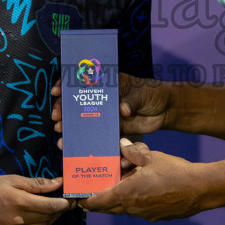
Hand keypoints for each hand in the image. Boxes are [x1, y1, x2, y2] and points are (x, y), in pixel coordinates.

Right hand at [0, 175, 72, 224]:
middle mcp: (18, 220)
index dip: (65, 204)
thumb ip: (36, 184)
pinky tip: (41, 220)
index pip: (51, 206)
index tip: (72, 199)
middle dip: (60, 211)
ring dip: (51, 220)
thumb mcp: (10, 180)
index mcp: (19, 202)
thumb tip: (57, 183)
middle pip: (48, 218)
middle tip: (67, 203)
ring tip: (55, 210)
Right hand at [52, 73, 170, 140]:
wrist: (166, 110)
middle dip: (64, 108)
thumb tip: (122, 109)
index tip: (58, 90)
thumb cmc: (153, 93)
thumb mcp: (142, 92)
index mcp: (108, 83)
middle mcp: (103, 97)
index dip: (68, 84)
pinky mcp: (112, 128)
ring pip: (83, 118)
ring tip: (61, 132)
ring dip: (70, 125)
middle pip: (78, 100)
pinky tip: (72, 144)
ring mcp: (106, 113)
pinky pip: (95, 133)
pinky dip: (84, 138)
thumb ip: (131, 100)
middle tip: (57, 117)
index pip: (83, 80)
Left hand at [81, 142, 207, 220]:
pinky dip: (133, 202)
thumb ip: (133, 152)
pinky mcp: (156, 216)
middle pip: (108, 208)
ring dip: (118, 201)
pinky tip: (140, 191)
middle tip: (91, 196)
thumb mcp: (152, 157)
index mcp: (127, 193)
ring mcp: (145, 214)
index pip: (99, 201)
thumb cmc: (175, 172)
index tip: (79, 200)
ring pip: (124, 209)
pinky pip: (138, 210)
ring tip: (118, 188)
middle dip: (99, 203)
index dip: (87, 201)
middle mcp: (133, 208)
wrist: (200, 190)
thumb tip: (121, 144)